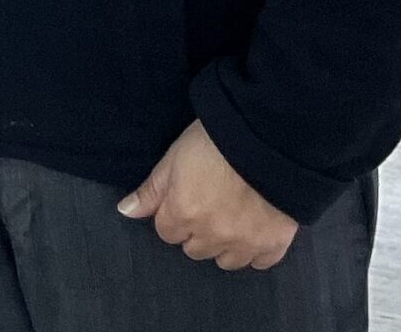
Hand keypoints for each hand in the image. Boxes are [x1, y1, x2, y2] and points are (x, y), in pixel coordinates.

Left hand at [117, 120, 298, 270]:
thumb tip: (125, 212)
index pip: (167, 233)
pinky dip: (256, 251)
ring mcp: (245, 243)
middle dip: (197, 232)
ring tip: (231, 219)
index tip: (185, 199)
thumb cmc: (213, 143)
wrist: (266, 138)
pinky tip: (254, 229)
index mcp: (183, 214)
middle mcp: (212, 236)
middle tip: (209, 206)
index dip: (174, 215)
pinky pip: (261, 262)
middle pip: (195, 250)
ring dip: (224, 245)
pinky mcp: (274, 244)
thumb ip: (151, 191)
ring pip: (226, 261)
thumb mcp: (173, 159)